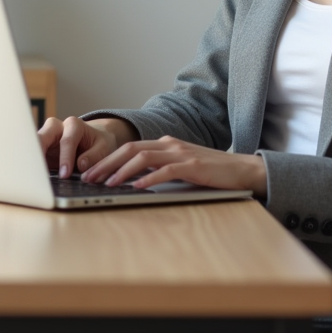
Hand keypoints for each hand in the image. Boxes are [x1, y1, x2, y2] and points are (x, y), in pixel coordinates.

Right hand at [37, 116, 139, 178]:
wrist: (93, 139)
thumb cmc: (99, 142)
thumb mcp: (104, 147)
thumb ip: (95, 155)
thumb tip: (81, 165)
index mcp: (73, 125)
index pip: (67, 140)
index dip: (65, 158)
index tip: (65, 174)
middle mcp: (56, 128)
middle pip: (42, 137)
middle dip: (39, 153)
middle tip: (38, 173)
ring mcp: (46, 138)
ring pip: (33, 146)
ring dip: (31, 161)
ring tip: (31, 177)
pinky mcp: (41, 149)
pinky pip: (33, 157)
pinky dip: (32, 167)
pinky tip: (32, 178)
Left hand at [81, 135, 267, 196]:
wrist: (242, 170)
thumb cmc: (211, 172)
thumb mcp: (180, 168)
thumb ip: (159, 170)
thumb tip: (132, 182)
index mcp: (165, 144)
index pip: (129, 148)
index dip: (108, 159)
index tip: (91, 171)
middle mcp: (170, 144)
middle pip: (131, 149)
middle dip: (107, 163)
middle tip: (89, 177)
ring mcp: (182, 153)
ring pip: (144, 157)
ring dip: (123, 171)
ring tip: (108, 183)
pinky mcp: (193, 165)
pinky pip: (166, 171)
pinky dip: (149, 179)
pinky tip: (138, 188)